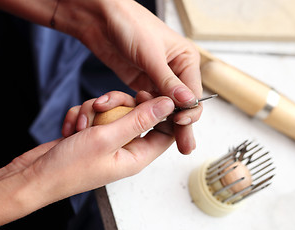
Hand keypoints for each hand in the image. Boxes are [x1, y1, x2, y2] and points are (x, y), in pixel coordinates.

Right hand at [27, 93, 174, 200]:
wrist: (34, 176)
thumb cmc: (69, 167)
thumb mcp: (107, 138)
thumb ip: (139, 119)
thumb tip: (168, 105)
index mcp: (137, 156)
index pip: (167, 132)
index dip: (163, 111)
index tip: (145, 94)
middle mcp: (126, 148)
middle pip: (138, 113)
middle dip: (119, 103)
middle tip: (103, 104)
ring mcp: (108, 140)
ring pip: (113, 110)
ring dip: (93, 110)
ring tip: (79, 125)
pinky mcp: (92, 134)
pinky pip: (94, 113)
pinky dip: (81, 115)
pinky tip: (70, 129)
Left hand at [57, 0, 202, 153]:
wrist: (101, 17)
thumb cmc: (130, 24)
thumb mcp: (151, 54)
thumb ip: (167, 81)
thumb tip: (187, 102)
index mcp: (185, 59)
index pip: (193, 92)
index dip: (189, 111)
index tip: (180, 123)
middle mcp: (174, 70)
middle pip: (181, 103)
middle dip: (183, 124)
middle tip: (185, 147)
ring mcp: (157, 78)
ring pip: (166, 107)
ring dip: (166, 123)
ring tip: (170, 143)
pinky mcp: (141, 82)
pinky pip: (148, 103)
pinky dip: (148, 114)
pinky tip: (148, 125)